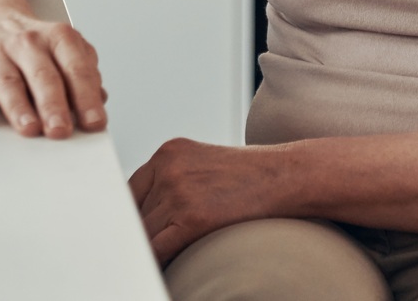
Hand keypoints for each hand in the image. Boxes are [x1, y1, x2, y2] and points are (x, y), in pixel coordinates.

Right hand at [0, 2, 108, 139]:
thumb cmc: (31, 42)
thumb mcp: (64, 47)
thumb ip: (83, 72)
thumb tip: (99, 100)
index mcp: (57, 37)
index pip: (76, 67)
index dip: (86, 96)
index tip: (95, 122)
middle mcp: (26, 42)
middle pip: (43, 75)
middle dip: (53, 105)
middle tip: (61, 131)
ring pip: (8, 82)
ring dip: (19, 107)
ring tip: (30, 129)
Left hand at [130, 138, 287, 264]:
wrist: (285, 175)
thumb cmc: (250, 175)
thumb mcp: (201, 163)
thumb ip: (171, 179)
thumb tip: (145, 214)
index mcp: (168, 152)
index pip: (132, 190)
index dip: (134, 215)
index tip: (135, 231)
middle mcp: (168, 167)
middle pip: (137, 213)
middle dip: (145, 232)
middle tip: (149, 247)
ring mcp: (178, 191)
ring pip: (146, 232)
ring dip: (153, 247)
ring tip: (167, 254)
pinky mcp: (192, 217)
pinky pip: (158, 248)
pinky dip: (158, 260)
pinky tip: (166, 264)